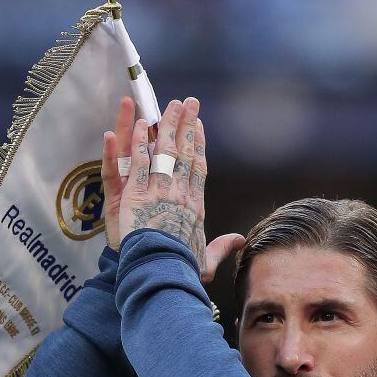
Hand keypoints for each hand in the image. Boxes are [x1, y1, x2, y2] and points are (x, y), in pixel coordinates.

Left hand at [102, 97, 243, 282]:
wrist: (161, 274)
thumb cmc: (182, 270)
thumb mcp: (207, 261)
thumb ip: (221, 247)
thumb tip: (240, 240)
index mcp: (195, 206)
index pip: (198, 168)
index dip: (199, 144)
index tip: (199, 126)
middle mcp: (179, 194)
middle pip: (183, 153)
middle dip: (186, 125)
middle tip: (188, 102)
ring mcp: (158, 192)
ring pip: (162, 152)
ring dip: (166, 125)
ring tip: (169, 105)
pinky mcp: (136, 195)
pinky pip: (137, 163)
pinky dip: (137, 143)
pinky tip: (140, 125)